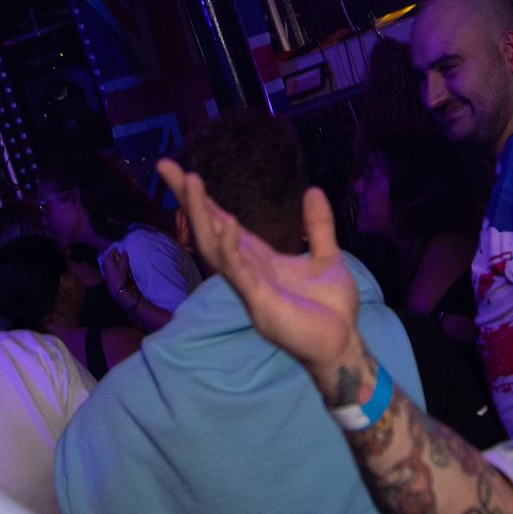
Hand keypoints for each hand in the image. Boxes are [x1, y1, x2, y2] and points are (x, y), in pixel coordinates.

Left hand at [99, 245, 134, 303]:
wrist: (116, 289)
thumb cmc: (119, 277)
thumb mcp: (123, 266)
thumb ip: (124, 257)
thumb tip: (124, 251)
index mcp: (107, 258)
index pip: (114, 249)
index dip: (120, 251)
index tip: (124, 255)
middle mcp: (104, 261)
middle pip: (113, 254)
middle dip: (118, 256)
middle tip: (124, 260)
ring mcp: (104, 266)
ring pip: (112, 259)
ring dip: (118, 261)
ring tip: (123, 265)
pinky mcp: (106, 271)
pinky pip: (112, 264)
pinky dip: (116, 264)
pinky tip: (120, 268)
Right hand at [157, 161, 364, 393]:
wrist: (344, 345)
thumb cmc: (331, 309)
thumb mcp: (326, 257)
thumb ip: (318, 226)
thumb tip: (312, 189)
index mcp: (258, 260)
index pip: (222, 223)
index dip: (201, 199)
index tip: (179, 170)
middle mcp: (246, 272)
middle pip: (208, 232)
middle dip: (189, 201)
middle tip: (168, 168)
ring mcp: (250, 289)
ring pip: (216, 250)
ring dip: (203, 218)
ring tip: (191, 184)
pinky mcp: (261, 306)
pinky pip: (241, 275)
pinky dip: (232, 250)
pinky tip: (228, 225)